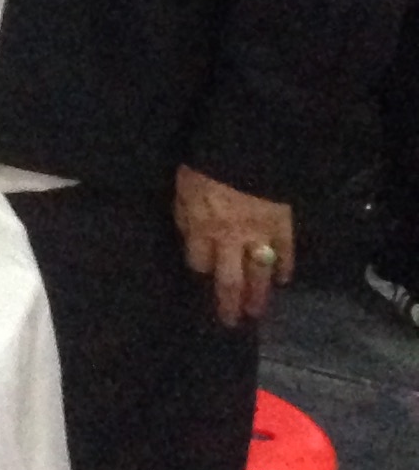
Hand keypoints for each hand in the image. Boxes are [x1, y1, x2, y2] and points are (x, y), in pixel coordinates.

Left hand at [175, 165, 294, 325]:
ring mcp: (259, 235)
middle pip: (228, 279)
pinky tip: (283, 281)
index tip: (203, 278)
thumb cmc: (206, 164)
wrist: (245, 148)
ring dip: (257, 295)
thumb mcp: (183, 188)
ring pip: (258, 273)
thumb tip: (189, 235)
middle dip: (228, 302)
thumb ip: (185, 214)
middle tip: (230, 321)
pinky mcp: (284, 225)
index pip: (199, 261)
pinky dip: (286, 268)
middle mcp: (229, 239)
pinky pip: (286, 253)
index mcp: (201, 227)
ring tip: (256, 313)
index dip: (200, 270)